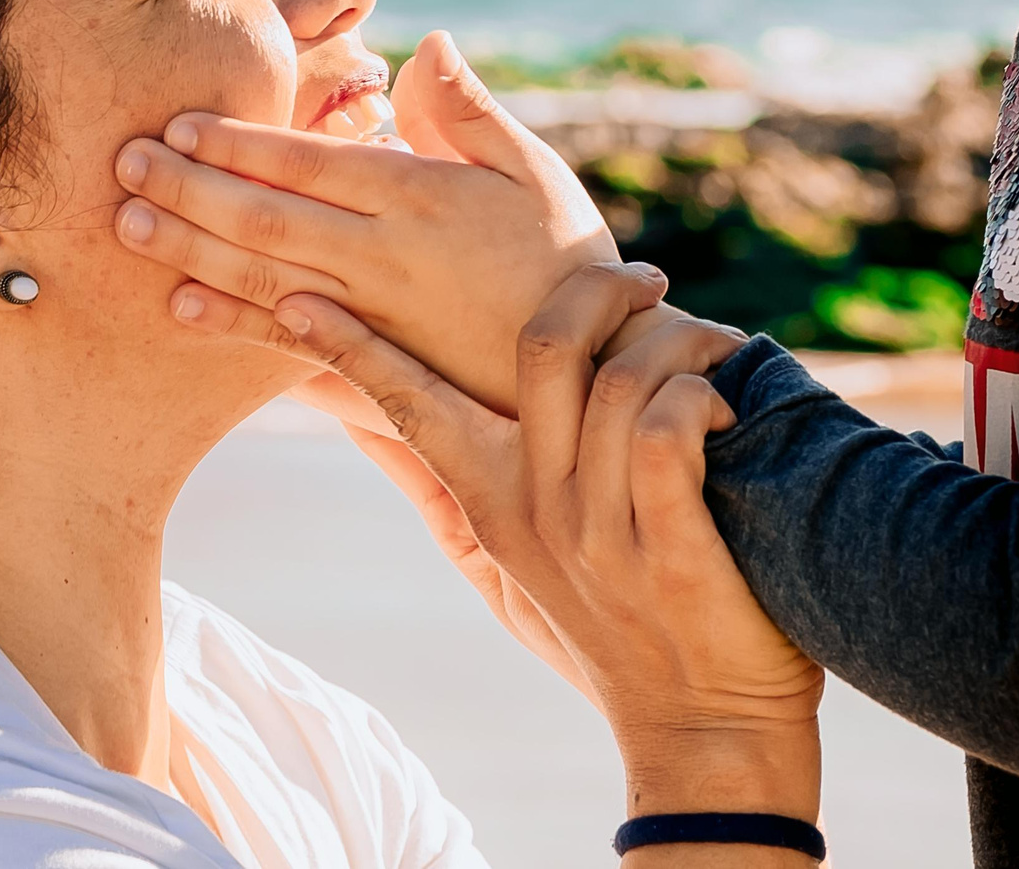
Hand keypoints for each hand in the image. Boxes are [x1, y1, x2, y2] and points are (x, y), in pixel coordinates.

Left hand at [114, 30, 621, 413]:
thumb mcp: (533, 172)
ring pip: (266, 276)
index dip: (242, 142)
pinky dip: (232, 324)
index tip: (181, 121)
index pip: (312, 163)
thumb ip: (469, 112)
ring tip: (129, 222)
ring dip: (191, 248)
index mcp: (422, 197)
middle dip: (191, 186)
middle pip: (270, 216)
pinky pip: (290, 343)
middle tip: (123, 160)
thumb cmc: (566, 261)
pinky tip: (179, 306)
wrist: (596, 374)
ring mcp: (377, 318)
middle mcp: (389, 257)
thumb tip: (427, 43)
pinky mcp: (377, 368)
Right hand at [196, 261, 826, 822]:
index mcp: (486, 499)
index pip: (403, 402)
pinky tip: (722, 408)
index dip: (348, 344)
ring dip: (677, 344)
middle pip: (542, 344)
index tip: (296, 297)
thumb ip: (437, 488)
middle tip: (642, 280)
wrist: (702, 737)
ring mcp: (598, 532)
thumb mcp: (501, 568)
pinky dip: (698, 396)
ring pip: (620, 377)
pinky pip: (665, 429)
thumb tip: (365, 418)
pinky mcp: (669, 551)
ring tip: (709, 350)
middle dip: (597, 286)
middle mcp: (534, 507)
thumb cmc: (611, 638)